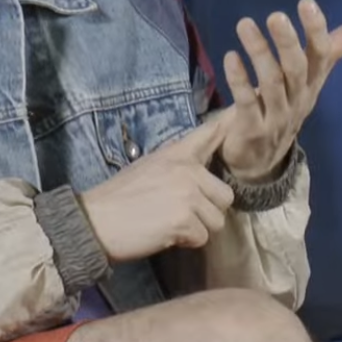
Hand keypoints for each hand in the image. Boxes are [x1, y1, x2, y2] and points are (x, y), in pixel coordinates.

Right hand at [79, 113, 235, 262]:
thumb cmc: (118, 199)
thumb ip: (178, 167)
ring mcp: (188, 194)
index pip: (210, 133)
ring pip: (217, 220)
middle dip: (208, 211)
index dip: (229, 122)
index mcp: (177, 154)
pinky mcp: (184, 219)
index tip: (246, 99)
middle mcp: (188, 170)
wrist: (95, 221)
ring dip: (197, 228)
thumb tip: (199, 174)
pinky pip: (202, 238)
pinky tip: (163, 234)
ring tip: (169, 224)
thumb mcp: (150, 168)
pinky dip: (186, 242)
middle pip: (225, 196)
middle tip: (180, 215)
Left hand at [218, 0, 341, 180]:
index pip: (321, 56)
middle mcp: (298, 100)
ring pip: (272, 84)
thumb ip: (327, 54)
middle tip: (276, 16)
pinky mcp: (253, 129)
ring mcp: (276, 117)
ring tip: (245, 25)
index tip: (307, 3)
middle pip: (297, 70)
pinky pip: (247, 102)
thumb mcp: (306, 83)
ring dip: (259, 53)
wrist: (260, 161)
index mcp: (312, 85)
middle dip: (288, 42)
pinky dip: (239, 80)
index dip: (316, 30)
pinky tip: (231, 57)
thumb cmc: (281, 110)